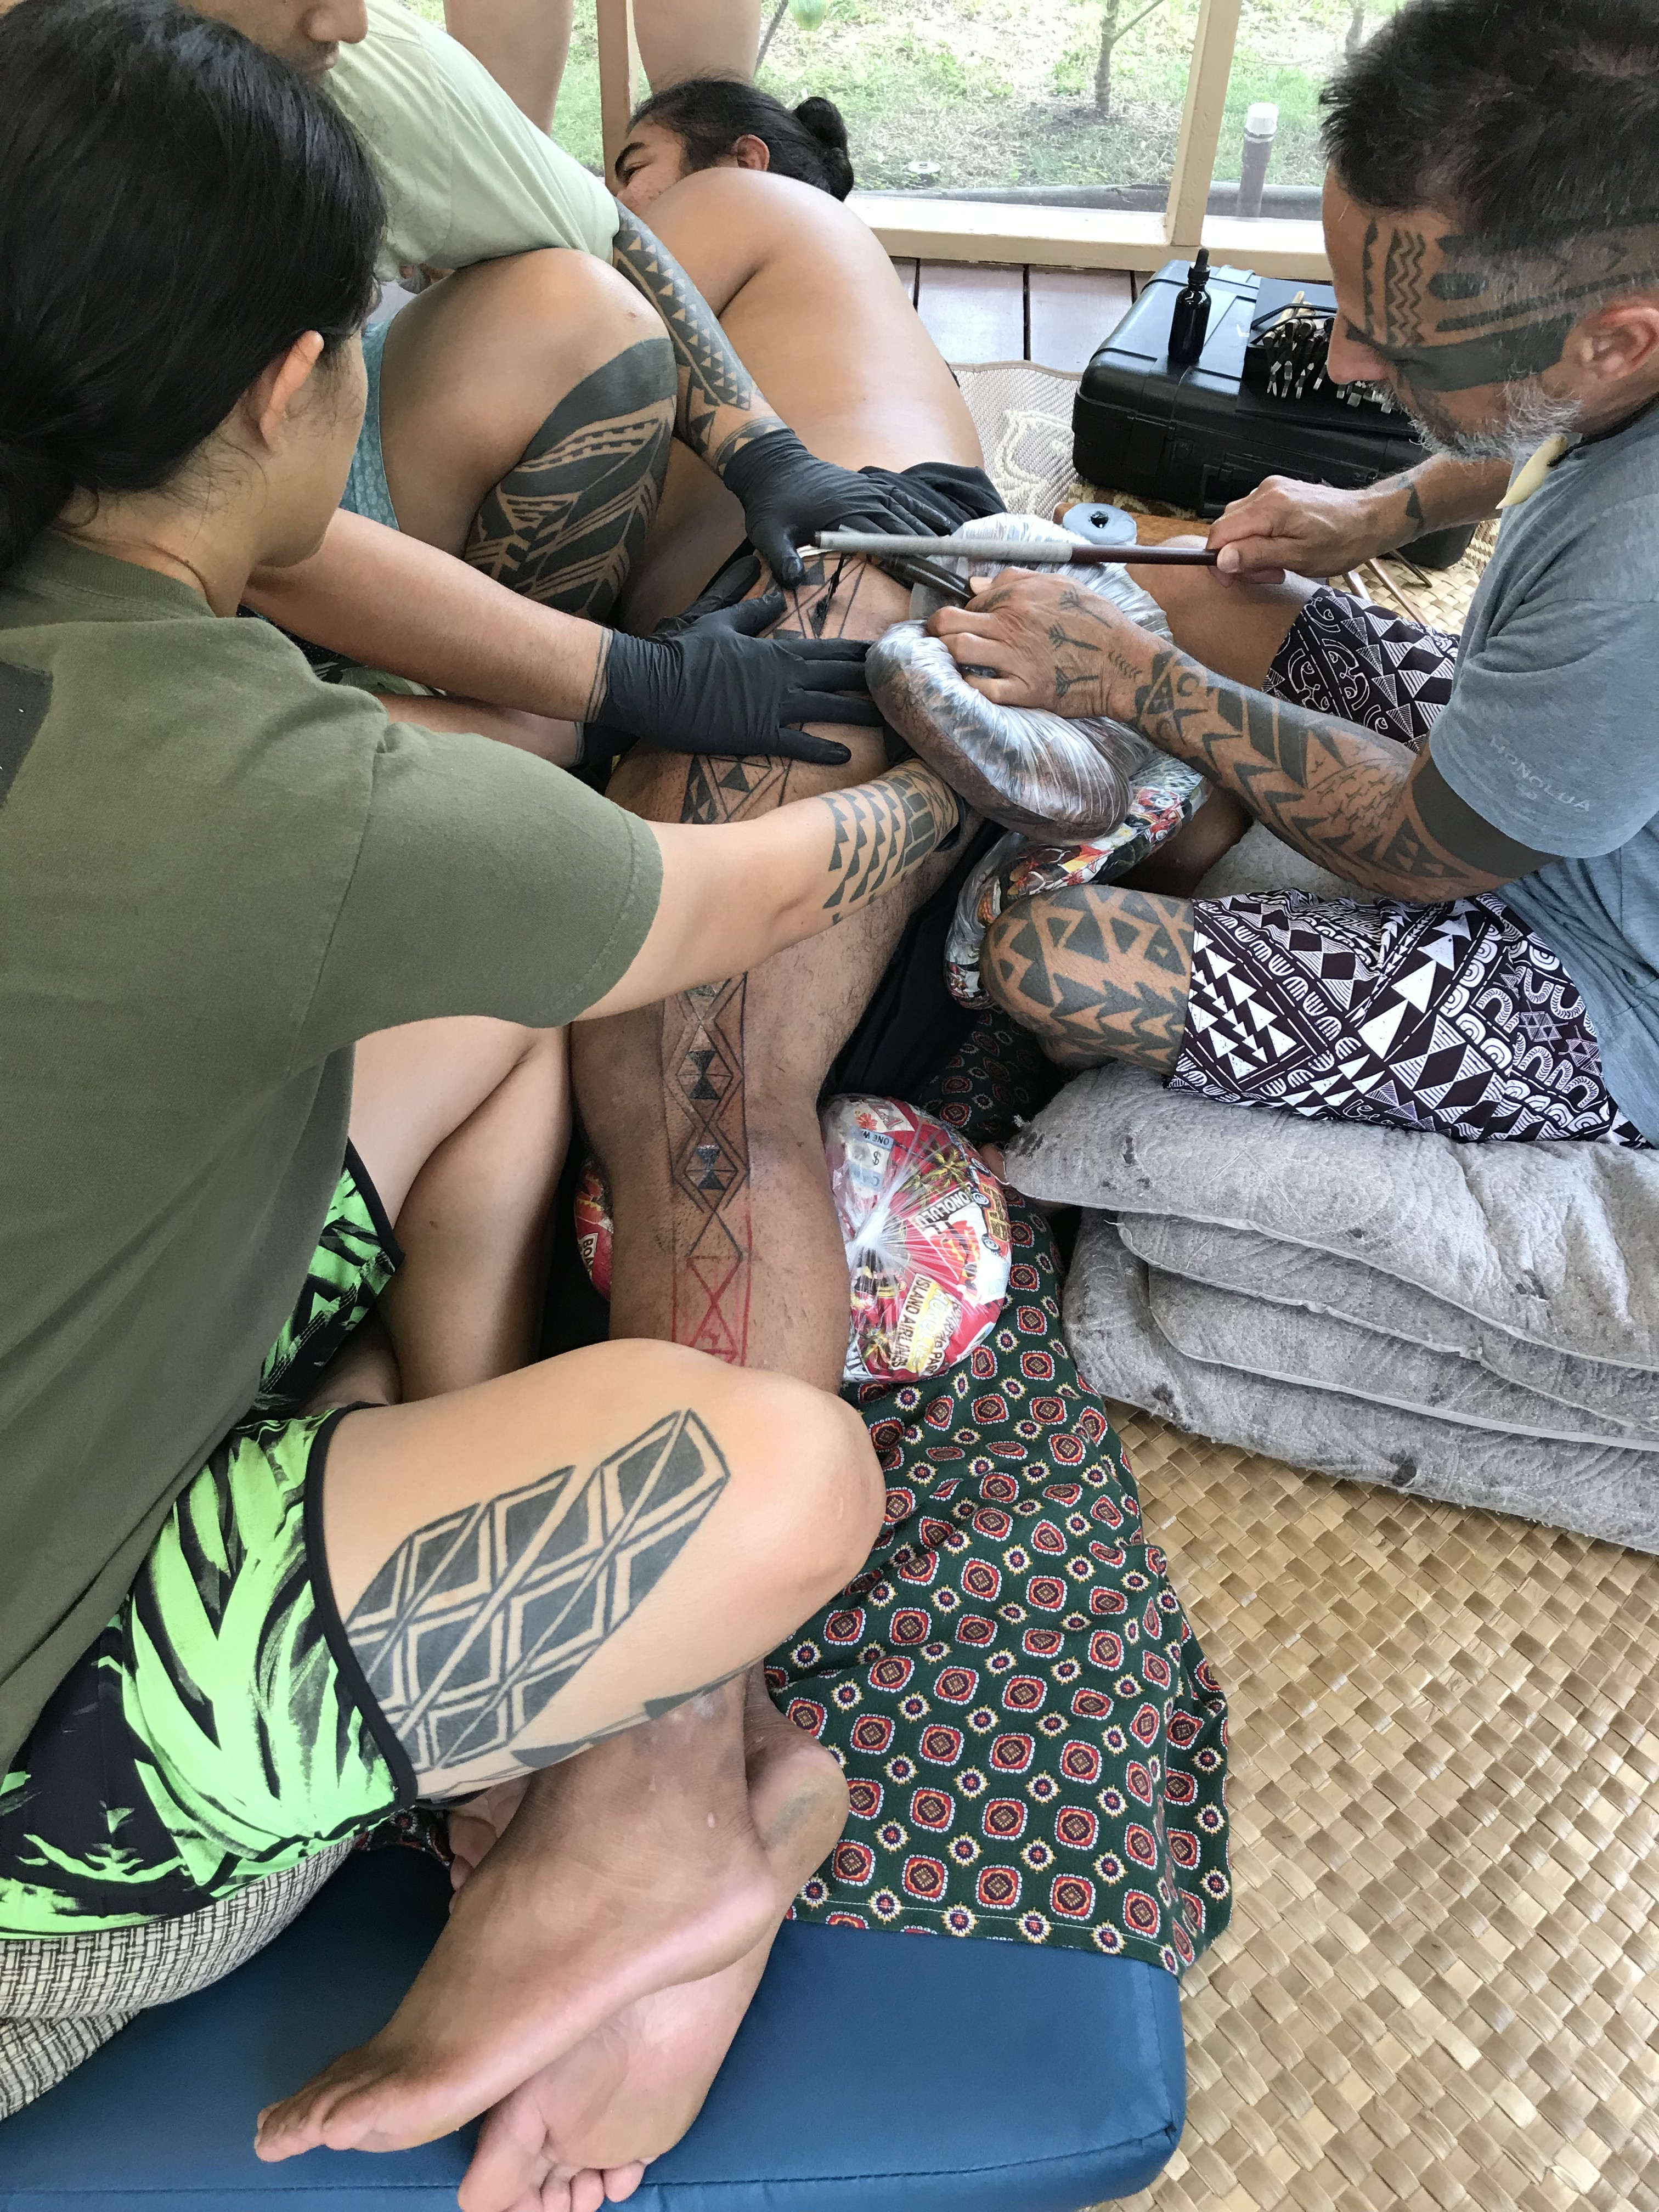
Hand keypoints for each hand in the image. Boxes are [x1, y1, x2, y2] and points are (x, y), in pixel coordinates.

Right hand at [593, 590, 879, 764]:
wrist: (654, 683)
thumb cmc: (683, 652)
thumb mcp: (721, 622)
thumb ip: (754, 612)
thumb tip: (777, 596)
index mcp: (778, 650)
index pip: (832, 649)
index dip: (864, 652)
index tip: (890, 653)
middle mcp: (784, 677)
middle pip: (841, 678)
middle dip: (875, 682)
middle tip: (907, 687)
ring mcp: (774, 706)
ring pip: (830, 708)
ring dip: (862, 714)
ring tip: (891, 721)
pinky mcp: (757, 734)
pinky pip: (799, 743)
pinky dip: (824, 749)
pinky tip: (847, 755)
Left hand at [717, 427, 960, 587]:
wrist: (771, 465)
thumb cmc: (769, 505)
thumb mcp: (768, 534)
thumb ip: (781, 559)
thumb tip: (793, 583)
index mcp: (841, 513)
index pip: (879, 538)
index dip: (903, 555)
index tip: (926, 570)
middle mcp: (860, 499)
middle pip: (900, 526)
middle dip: (925, 546)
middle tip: (951, 567)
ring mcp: (865, 490)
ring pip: (905, 511)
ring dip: (930, 527)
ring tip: (956, 546)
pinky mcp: (866, 486)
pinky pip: (900, 497)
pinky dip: (921, 508)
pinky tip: (939, 520)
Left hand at [927, 572, 1150, 719]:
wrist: (1125, 663)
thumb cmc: (1098, 622)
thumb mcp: (1061, 586)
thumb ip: (1016, 580)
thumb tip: (976, 585)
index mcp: (1019, 596)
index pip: (971, 601)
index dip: (966, 611)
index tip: (970, 623)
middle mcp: (1011, 624)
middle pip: (949, 622)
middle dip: (935, 629)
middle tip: (937, 639)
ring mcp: (1016, 658)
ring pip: (958, 650)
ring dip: (946, 655)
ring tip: (948, 660)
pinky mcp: (1024, 690)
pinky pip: (982, 689)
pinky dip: (968, 687)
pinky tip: (968, 684)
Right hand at [1205, 475, 1387, 583]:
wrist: (1368, 520)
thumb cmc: (1342, 540)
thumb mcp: (1298, 558)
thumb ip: (1257, 555)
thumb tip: (1222, 559)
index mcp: (1270, 508)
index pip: (1220, 532)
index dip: (1218, 560)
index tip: (1230, 579)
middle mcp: (1267, 492)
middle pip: (1227, 528)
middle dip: (1237, 556)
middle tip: (1266, 573)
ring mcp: (1273, 490)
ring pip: (1239, 524)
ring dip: (1249, 549)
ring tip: (1277, 562)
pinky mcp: (1279, 493)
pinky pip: (1254, 517)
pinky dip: (1259, 537)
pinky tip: (1278, 548)